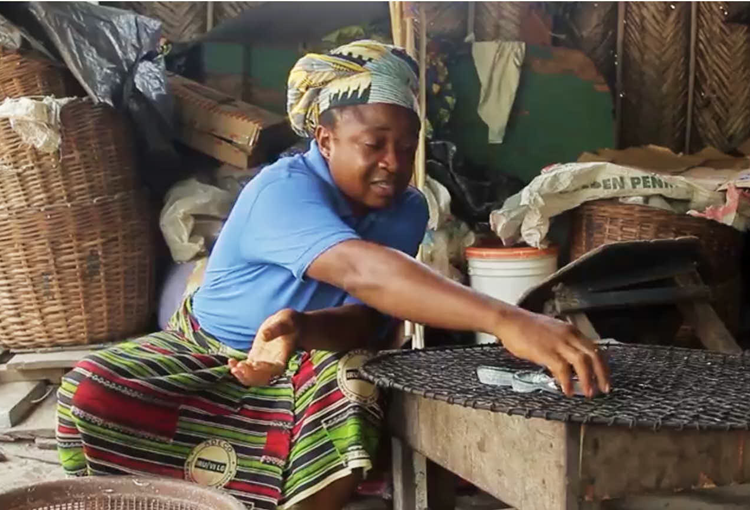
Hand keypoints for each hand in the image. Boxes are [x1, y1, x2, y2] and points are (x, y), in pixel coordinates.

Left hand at [228, 308, 301, 385]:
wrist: (289, 324)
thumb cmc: (291, 322)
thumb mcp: (286, 321)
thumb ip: (276, 329)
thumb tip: (264, 336)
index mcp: (283, 357)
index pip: (274, 370)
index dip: (264, 370)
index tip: (253, 364)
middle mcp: (273, 364)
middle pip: (262, 378)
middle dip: (249, 376)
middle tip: (238, 368)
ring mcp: (264, 362)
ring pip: (253, 376)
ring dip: (242, 375)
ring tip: (232, 366)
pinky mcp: (256, 358)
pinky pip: (247, 369)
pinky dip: (238, 368)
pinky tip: (231, 362)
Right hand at [495, 308, 609, 397]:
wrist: (510, 321)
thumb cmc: (526, 327)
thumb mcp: (551, 332)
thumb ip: (563, 345)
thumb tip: (568, 363)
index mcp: (571, 331)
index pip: (594, 348)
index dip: (602, 365)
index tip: (604, 377)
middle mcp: (568, 335)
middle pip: (594, 355)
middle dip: (602, 374)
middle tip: (604, 389)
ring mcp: (558, 343)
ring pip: (582, 362)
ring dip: (588, 379)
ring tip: (589, 392)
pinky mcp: (547, 352)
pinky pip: (563, 369)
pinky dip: (567, 382)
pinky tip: (568, 390)